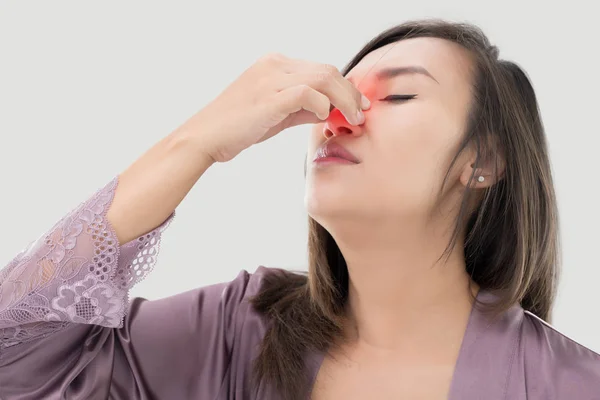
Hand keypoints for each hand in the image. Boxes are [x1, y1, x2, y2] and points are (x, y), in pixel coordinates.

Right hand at [181, 53, 370, 162]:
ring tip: (352, 119)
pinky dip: (322, 105)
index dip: (345, 87)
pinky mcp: (268, 97)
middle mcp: (274, 65)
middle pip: (327, 71)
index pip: (322, 69)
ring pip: (323, 78)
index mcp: (275, 64)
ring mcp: (270, 78)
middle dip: (351, 93)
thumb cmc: (238, 128)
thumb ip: (303, 108)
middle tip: (362, 113)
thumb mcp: (276, 114)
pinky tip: (324, 118)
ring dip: (344, 99)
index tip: (358, 105)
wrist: (205, 137)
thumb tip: (330, 111)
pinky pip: (307, 93)